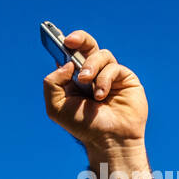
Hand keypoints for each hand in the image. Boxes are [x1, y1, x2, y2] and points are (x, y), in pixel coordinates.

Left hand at [43, 29, 147, 157]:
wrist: (108, 139)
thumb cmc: (82, 126)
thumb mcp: (56, 107)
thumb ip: (53, 84)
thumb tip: (65, 64)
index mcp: (73, 78)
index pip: (68, 54)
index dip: (64, 44)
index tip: (60, 39)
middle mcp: (91, 73)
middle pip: (87, 45)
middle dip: (79, 39)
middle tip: (70, 41)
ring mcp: (108, 74)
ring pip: (100, 54)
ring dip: (90, 66)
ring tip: (85, 81)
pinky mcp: (125, 77)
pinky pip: (113, 68)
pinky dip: (103, 80)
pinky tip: (100, 95)